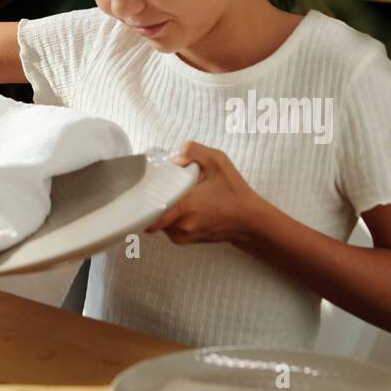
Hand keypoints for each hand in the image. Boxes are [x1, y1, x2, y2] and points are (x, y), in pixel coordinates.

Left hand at [143, 142, 262, 245]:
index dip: (142, 201)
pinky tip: (179, 206)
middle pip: (151, 214)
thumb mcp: (218, 162)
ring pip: (158, 222)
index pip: (151, 212)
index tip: (141, 189)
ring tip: (171, 195)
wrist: (250, 221)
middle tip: (156, 187)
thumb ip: (194, 151)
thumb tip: (173, 157)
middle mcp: (181, 225)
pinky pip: (168, 228)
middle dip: (151, 201)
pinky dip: (169, 218)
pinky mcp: (186, 240)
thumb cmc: (234, 192)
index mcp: (185, 206)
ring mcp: (183, 235)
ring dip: (161, 209)